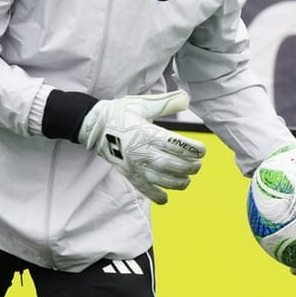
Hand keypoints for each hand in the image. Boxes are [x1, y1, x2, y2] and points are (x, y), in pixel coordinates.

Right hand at [78, 89, 205, 204]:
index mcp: (147, 133)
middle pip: (172, 165)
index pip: (175, 145)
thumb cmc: (120, 113)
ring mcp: (135, 165)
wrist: (94, 127)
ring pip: (162, 180)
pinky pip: (144, 189)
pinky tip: (166, 197)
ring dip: (179, 182)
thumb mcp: (143, 104)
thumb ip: (166, 103)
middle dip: (190, 167)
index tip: (202, 150)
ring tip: (188, 178)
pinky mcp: (129, 174)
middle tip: (198, 165)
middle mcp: (142, 152)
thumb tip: (187, 98)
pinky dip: (156, 196)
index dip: (193, 150)